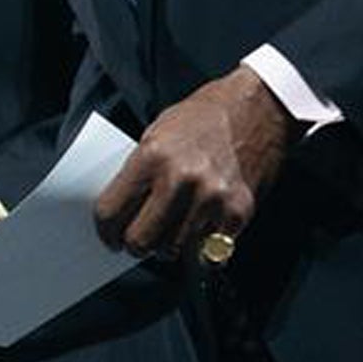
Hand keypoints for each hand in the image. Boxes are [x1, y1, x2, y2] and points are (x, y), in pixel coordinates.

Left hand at [95, 65, 303, 259]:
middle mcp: (181, 179)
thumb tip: (121, 209)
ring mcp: (211, 199)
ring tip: (170, 230)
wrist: (257, 109)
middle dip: (134, 244)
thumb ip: (139, 172)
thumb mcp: (157, 132)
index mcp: (153, 156)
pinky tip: (197, 231)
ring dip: (168, 246)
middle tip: (137, 239)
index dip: (105, 229)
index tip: (109, 235)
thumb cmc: (204, 118)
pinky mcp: (238, 213)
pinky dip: (200, 249)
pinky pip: (210, 252)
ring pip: (173, 250)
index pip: (112, 210)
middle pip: (141, 239)